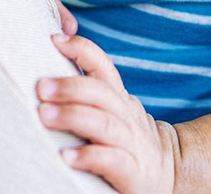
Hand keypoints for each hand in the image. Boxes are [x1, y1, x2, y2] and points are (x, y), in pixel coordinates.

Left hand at [39, 33, 177, 193]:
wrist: (169, 172)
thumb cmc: (125, 141)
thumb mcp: (114, 112)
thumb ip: (88, 96)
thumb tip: (45, 75)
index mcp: (119, 99)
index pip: (103, 67)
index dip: (82, 50)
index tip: (55, 39)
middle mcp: (126, 116)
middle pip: (100, 93)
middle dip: (70, 86)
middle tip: (41, 87)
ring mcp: (130, 143)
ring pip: (103, 124)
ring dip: (73, 116)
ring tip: (45, 116)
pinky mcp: (131, 172)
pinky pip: (111, 161)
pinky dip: (89, 156)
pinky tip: (67, 157)